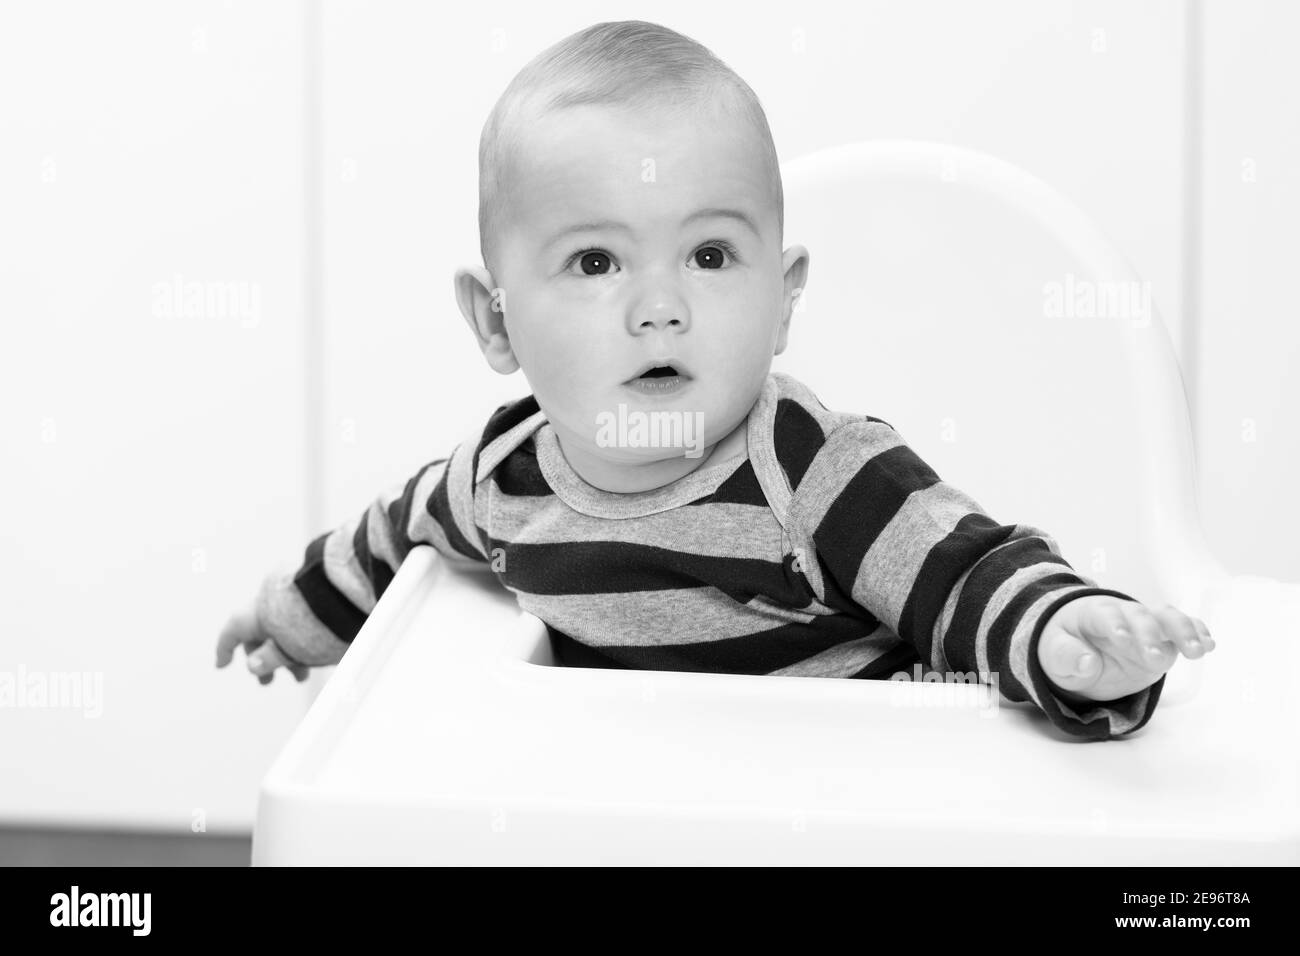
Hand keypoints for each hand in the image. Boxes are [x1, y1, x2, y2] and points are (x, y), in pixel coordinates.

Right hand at [215, 594, 308, 684]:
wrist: (343, 590)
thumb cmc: (316, 622)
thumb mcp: (290, 648)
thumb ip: (270, 658)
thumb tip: (252, 666)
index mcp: (258, 613)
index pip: (233, 631)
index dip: (225, 649)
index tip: (222, 665)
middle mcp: (271, 602)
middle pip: (259, 634)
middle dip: (263, 660)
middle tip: (266, 682)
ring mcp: (292, 597)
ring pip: (282, 630)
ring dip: (287, 654)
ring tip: (300, 677)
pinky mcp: (311, 597)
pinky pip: (297, 621)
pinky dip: (299, 640)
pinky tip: (314, 655)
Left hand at [1036, 596, 1214, 702]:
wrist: (1077, 647)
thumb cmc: (1064, 647)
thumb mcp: (1053, 656)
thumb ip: (1065, 657)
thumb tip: (1086, 662)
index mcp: (1092, 613)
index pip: (1105, 615)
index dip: (1114, 625)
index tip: (1121, 640)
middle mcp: (1123, 615)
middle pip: (1140, 616)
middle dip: (1149, 635)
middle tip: (1154, 659)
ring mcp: (1146, 626)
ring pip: (1167, 618)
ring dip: (1183, 632)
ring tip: (1197, 651)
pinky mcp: (1163, 640)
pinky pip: (1183, 630)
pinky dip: (1197, 633)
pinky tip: (1209, 645)